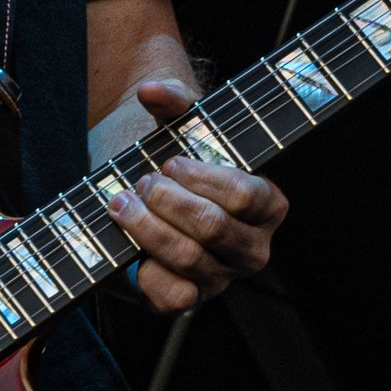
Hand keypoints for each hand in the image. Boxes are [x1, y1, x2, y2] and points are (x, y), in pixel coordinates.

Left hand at [108, 79, 289, 312]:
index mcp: (268, 205)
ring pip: (187, 257)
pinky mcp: (188, 300)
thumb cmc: (175, 161)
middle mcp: (252, 248)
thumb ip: (173, 98)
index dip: (202, 179)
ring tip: (122, 202)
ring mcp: (222, 278)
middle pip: (212, 226)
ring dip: (146, 226)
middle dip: (168, 200)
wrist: (142, 198)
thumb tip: (152, 90)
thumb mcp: (178, 124)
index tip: (171, 163)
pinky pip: (173, 295)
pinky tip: (129, 245)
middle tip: (143, 182)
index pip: (247, 196)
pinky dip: (146, 268)